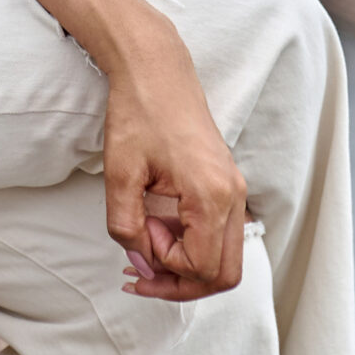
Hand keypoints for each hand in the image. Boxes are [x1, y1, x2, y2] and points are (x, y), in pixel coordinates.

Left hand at [101, 28, 249, 301]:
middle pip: (223, 274)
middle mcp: (233, 197)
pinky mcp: (227, 187)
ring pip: (225, 259)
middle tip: (139, 271)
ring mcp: (235, 192)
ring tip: (145, 246)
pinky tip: (158, 232)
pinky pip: (219, 235)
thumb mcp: (120, 174)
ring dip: (186, 266)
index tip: (138, 235)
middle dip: (180, 283)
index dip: (165, 265)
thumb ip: (126, 227)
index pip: (201, 267)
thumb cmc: (138, 114)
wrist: (156, 71)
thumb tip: (141, 264)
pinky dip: (192, 245)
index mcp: (212, 195)